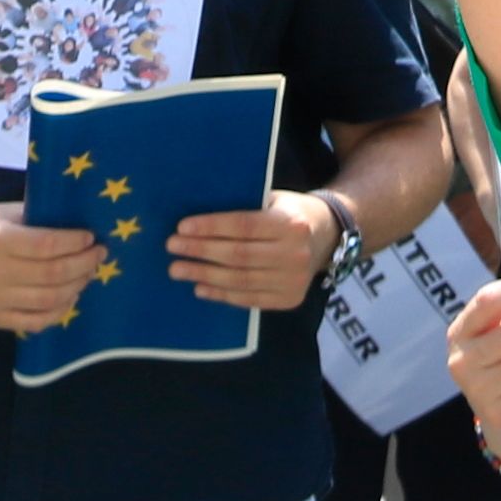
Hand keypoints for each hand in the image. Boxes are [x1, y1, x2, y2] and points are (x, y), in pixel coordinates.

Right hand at [0, 198, 103, 336]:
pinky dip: (59, 312)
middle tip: (99, 254)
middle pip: (52, 275)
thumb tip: (77, 226)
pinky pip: (34, 322)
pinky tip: (70, 296)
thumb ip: (35, 221)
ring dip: (77, 287)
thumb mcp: (1, 213)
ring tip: (88, 273)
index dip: (75, 243)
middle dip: (84, 264)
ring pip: (48, 300)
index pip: (46, 245)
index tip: (91, 237)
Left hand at [170, 188, 342, 311]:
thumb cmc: (292, 213)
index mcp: (291, 224)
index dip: (210, 227)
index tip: (182, 227)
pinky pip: (248, 299)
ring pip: (239, 280)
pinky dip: (221, 295)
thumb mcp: (275, 201)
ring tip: (178, 270)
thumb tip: (198, 219)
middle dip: (200, 252)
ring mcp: (293, 280)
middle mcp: (294, 254)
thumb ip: (245, 209)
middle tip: (172, 248)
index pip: (243, 226)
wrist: (329, 236)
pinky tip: (200, 288)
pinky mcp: (289, 299)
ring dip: (203, 276)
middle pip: (237, 255)